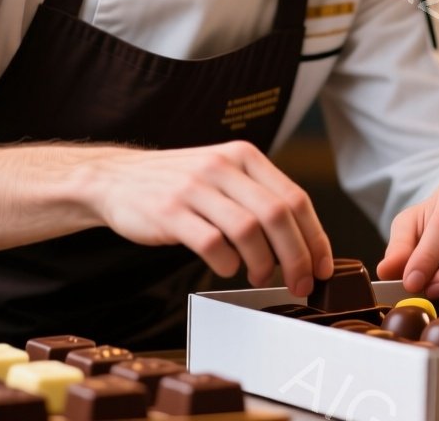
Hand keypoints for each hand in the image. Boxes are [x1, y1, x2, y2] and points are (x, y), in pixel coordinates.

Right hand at [84, 141, 332, 295]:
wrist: (116, 179)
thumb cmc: (178, 185)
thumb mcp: (222, 174)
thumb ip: (258, 197)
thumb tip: (303, 241)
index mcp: (244, 156)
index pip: (296, 198)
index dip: (315, 238)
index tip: (322, 266)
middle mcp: (222, 166)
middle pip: (277, 216)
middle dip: (297, 258)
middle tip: (300, 283)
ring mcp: (194, 188)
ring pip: (249, 231)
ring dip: (263, 264)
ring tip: (259, 276)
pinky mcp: (169, 212)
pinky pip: (211, 244)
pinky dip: (227, 264)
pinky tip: (226, 267)